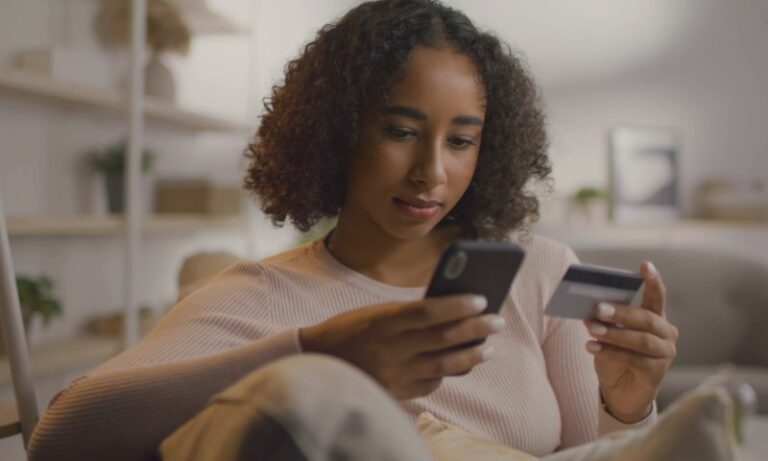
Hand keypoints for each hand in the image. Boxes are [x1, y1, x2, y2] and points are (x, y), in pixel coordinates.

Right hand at [300, 295, 502, 399]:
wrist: (316, 362)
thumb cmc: (351, 329)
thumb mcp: (376, 313)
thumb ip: (409, 313)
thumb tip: (454, 310)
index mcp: (383, 321)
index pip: (428, 311)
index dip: (457, 305)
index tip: (482, 299)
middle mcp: (389, 348)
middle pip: (442, 338)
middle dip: (475, 329)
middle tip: (497, 321)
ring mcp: (393, 373)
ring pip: (443, 366)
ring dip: (470, 355)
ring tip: (487, 347)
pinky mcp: (395, 392)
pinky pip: (430, 384)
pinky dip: (447, 373)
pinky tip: (458, 363)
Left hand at [584, 261, 678, 422]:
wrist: (619, 392)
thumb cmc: (614, 355)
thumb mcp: (609, 333)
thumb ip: (606, 319)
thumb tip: (589, 306)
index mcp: (655, 316)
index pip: (657, 295)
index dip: (652, 280)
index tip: (645, 265)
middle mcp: (666, 333)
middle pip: (645, 318)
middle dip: (621, 312)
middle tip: (598, 308)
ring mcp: (665, 353)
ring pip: (640, 340)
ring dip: (613, 333)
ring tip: (590, 329)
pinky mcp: (657, 373)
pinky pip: (634, 360)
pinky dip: (610, 352)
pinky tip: (591, 347)